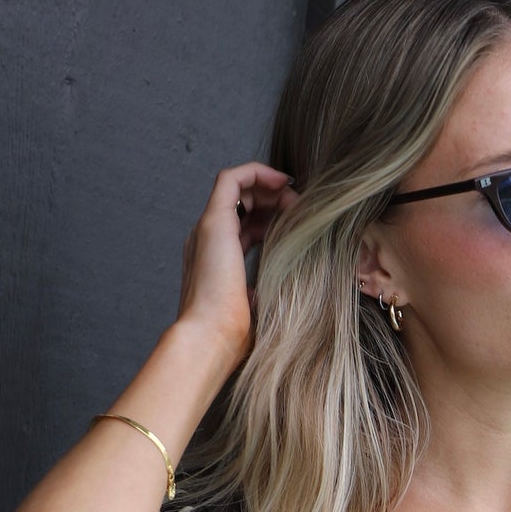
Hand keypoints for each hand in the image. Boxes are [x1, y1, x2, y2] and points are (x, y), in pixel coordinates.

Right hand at [177, 162, 299, 365]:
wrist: (210, 339)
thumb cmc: (233, 335)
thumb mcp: (260, 308)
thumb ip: (270, 292)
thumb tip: (293, 289)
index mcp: (216, 261)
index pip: (246, 228)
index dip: (274, 220)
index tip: (299, 225)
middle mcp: (208, 241)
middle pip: (243, 204)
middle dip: (275, 200)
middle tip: (302, 210)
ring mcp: (208, 229)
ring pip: (237, 187)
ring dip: (270, 186)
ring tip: (295, 198)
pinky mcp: (213, 222)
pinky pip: (232, 178)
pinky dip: (257, 172)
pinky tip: (282, 181)